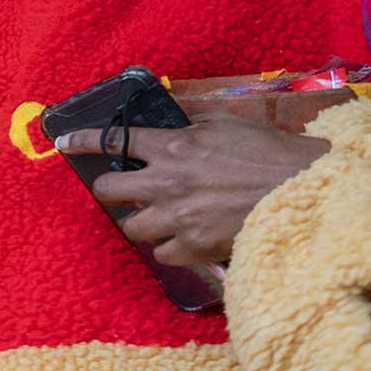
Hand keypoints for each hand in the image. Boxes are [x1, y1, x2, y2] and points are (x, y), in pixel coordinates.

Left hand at [53, 109, 328, 267]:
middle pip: (108, 190)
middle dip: (112, 190)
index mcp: (174, 146)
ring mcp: (177, 217)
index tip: (63, 141)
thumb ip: (194, 122)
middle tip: (125, 191)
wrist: (307, 192)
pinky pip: (162, 253)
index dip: (83, 141)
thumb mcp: (231, 124)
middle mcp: (166, 182)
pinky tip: (186, 239)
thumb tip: (174, 116)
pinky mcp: (193, 246)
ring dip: (143, 222)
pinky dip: (170, 248)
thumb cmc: (274, 153)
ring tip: (163, 218)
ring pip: (132, 227)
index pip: (115, 140)